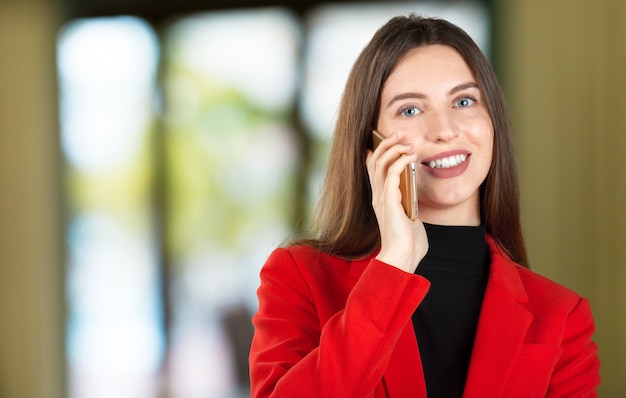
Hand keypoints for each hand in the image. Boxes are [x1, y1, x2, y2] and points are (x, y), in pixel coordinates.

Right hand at [366, 132, 427, 272]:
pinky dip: (400, 161)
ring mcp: (382, 198)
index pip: (372, 169)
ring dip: (393, 149)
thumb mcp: (410, 216)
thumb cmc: (409, 242)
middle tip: (399, 133)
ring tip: (406, 140)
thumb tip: (415, 193)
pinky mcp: (389, 201)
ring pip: (380, 164)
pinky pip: (391, 174)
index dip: (375, 152)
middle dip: (386, 144)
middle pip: (374, 161)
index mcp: (382, 199)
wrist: (403, 257)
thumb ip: (409, 203)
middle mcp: (378, 196)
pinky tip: (411, 156)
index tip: (384, 139)